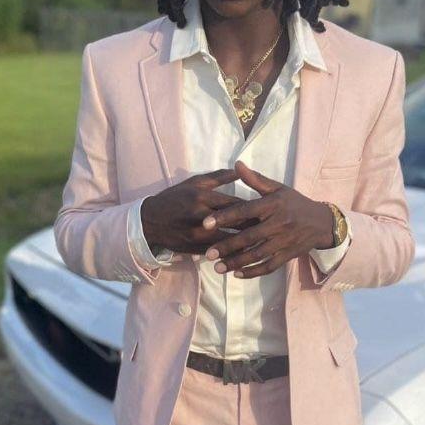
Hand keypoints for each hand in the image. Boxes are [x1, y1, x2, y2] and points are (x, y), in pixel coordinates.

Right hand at [141, 168, 260, 254]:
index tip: (270, 211)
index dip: (254, 208)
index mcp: (203, 197)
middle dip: (255, 227)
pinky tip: (246, 255)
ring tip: (264, 244)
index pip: (234, 203)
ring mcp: (198, 235)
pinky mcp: (195, 248)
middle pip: (235, 223)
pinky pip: (219, 252)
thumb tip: (240, 169)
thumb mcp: (194, 183)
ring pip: (229, 240)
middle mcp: (202, 216)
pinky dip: (233, 254)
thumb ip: (218, 177)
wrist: (150, 221)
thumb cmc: (174, 198)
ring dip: (247, 243)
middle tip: (273, 228)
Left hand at [201, 160, 333, 277]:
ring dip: (237, 263)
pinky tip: (237, 275)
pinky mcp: (288, 255)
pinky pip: (269, 266)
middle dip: (227, 246)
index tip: (205, 223)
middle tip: (208, 254)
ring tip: (217, 267)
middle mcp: (279, 223)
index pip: (245, 211)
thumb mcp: (277, 188)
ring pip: (257, 255)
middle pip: (249, 237)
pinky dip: (253, 272)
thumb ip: (255, 179)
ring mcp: (284, 241)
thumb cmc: (294, 202)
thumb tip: (237, 164)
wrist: (321, 222)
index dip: (225, 217)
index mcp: (273, 205)